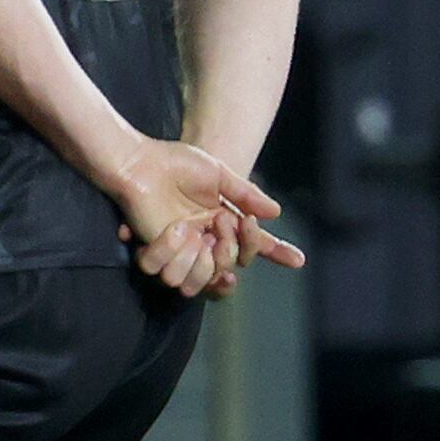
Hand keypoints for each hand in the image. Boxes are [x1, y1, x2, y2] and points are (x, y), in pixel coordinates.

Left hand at [106, 139, 302, 297]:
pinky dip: (176, 255)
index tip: (298, 259)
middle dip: (235, 245)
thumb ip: (246, 195)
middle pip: (231, 263)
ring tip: (196, 230)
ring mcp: (180, 248)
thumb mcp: (218, 174)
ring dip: (206, 257)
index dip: (276, 252)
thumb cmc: (177, 163)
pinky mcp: (155, 252)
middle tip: (223, 220)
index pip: (253, 245)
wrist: (141, 162)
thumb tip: (276, 213)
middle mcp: (203, 239)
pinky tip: (174, 231)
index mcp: (221, 222)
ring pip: (203, 278)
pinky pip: (171, 274)